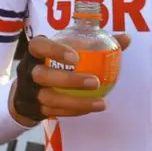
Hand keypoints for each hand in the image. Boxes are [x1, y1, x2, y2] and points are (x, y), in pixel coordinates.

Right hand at [8, 34, 132, 124]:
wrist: (25, 92)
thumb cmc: (54, 64)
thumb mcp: (68, 51)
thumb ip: (96, 44)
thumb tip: (126, 39)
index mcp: (36, 52)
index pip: (38, 46)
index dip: (55, 50)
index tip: (76, 57)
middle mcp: (28, 71)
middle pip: (42, 75)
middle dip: (69, 80)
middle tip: (95, 82)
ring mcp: (28, 92)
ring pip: (48, 98)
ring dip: (76, 102)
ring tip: (100, 103)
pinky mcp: (33, 109)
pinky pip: (53, 112)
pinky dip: (73, 111)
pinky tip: (90, 109)